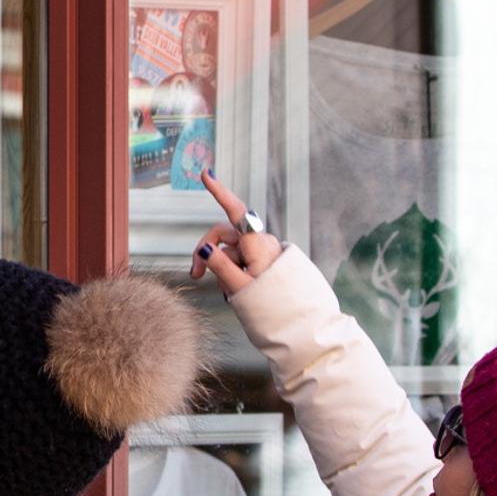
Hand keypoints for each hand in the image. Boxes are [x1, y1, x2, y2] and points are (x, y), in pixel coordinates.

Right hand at [190, 172, 282, 295]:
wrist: (301, 321)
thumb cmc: (274, 306)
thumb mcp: (240, 287)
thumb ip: (219, 265)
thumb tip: (205, 247)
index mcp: (257, 244)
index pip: (235, 211)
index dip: (219, 192)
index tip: (206, 174)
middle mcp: (260, 243)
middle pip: (224, 236)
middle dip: (208, 253)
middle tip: (195, 275)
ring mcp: (263, 252)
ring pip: (231, 252)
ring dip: (223, 270)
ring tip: (230, 294)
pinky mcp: (264, 262)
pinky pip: (241, 261)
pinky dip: (233, 273)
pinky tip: (237, 291)